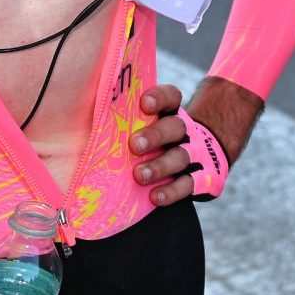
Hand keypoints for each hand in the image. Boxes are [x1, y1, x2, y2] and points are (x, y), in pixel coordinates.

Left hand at [131, 76, 260, 204]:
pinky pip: (188, 184)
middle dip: (155, 136)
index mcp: (172, 114)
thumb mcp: (151, 126)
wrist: (207, 156)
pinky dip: (172, 191)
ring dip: (160, 166)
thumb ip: (130, 122)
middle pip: (175, 127)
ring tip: (139, 175)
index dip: (160, 98)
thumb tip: (87, 122)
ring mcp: (197, 154)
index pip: (171, 98)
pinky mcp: (204, 178)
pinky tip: (155, 196)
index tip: (144, 103)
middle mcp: (186, 132)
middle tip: (134, 144)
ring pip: (181, 157)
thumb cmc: (162, 141)